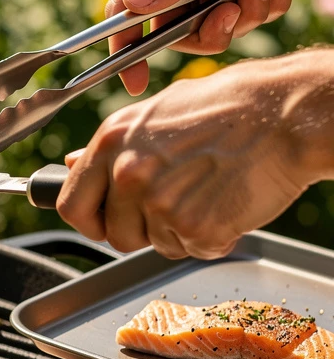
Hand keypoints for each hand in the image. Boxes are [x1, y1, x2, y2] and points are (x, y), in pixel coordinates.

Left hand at [56, 49, 333, 258]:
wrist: (287, 114)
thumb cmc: (229, 108)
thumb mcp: (156, 114)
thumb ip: (113, 148)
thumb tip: (71, 165)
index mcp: (112, 142)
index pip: (71, 205)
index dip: (89, 221)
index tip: (105, 222)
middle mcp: (128, 173)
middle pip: (114, 235)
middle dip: (140, 231)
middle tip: (175, 205)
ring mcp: (161, 203)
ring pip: (154, 245)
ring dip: (178, 233)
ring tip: (207, 194)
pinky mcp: (195, 228)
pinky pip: (191, 250)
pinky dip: (211, 238)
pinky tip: (227, 204)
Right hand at [106, 0, 333, 94]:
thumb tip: (130, 5)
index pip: (125, 8)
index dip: (125, 46)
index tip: (135, 82)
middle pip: (172, 27)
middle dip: (210, 28)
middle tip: (234, 11)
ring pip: (209, 25)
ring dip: (245, 13)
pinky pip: (238, 15)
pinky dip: (263, 4)